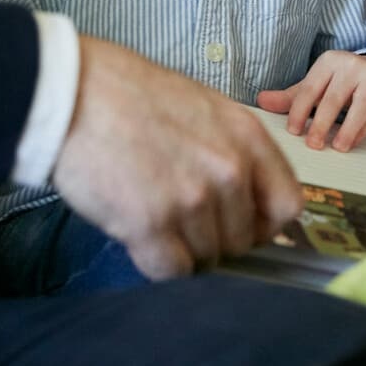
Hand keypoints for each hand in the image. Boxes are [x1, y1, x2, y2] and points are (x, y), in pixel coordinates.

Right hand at [52, 36, 303, 280]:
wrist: (78, 92)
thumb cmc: (136, 96)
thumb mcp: (204, 108)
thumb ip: (232, 150)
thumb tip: (246, 197)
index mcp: (247, 137)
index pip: (288, 206)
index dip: (267, 223)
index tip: (246, 225)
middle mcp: (228, 170)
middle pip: (243, 240)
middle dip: (216, 237)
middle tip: (181, 215)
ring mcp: (192, 200)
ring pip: (207, 259)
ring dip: (182, 247)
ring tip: (154, 212)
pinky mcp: (151, 226)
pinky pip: (171, 272)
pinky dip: (156, 262)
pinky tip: (138, 232)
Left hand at [257, 51, 365, 152]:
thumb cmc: (340, 81)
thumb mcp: (316, 84)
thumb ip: (291, 97)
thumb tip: (262, 102)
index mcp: (328, 61)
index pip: (310, 88)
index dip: (299, 111)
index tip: (294, 131)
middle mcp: (350, 65)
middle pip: (333, 97)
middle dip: (321, 123)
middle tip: (313, 145)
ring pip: (359, 105)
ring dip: (347, 128)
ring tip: (338, 147)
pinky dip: (362, 130)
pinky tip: (352, 142)